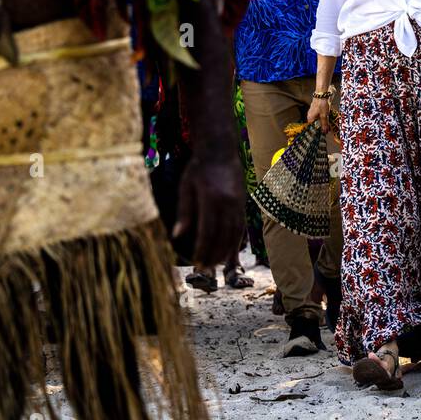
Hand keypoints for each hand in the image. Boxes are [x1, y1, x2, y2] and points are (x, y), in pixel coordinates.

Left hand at [174, 154, 244, 268]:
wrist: (220, 151)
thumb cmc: (198, 169)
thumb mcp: (185, 188)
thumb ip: (184, 213)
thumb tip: (177, 236)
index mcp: (211, 199)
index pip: (208, 231)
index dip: (203, 249)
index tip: (196, 263)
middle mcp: (228, 203)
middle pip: (223, 236)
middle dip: (214, 254)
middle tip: (205, 268)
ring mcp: (238, 203)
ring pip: (235, 233)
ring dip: (226, 251)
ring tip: (216, 264)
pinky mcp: (243, 203)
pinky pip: (241, 226)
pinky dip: (236, 241)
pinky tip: (230, 251)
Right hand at [307, 95, 332, 134]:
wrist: (323, 93)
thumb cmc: (321, 104)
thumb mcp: (324, 116)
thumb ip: (324, 124)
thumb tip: (324, 133)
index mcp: (310, 118)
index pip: (312, 128)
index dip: (317, 131)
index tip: (322, 135)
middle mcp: (311, 115)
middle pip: (316, 124)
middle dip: (321, 127)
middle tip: (327, 132)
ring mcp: (315, 111)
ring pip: (319, 119)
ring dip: (324, 122)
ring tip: (329, 127)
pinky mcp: (319, 108)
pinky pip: (322, 115)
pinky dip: (325, 118)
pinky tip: (329, 119)